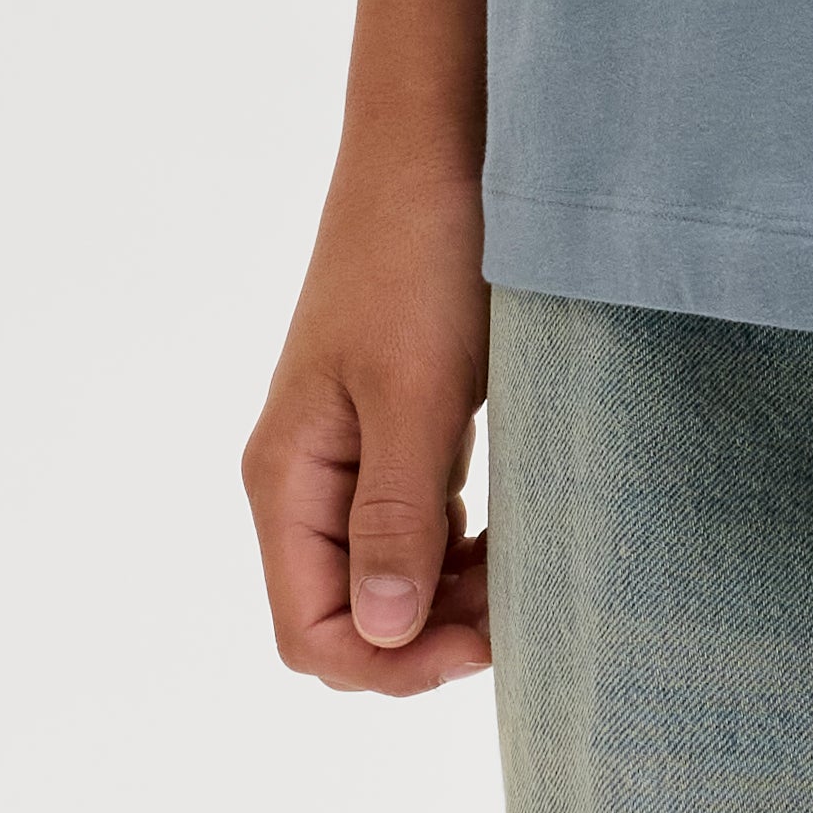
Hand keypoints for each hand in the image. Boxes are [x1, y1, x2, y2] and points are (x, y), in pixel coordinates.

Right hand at [241, 154, 493, 695]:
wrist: (437, 149)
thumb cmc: (421, 260)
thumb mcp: (414, 392)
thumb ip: (394, 515)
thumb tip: (378, 635)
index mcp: (285, 477)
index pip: (310, 633)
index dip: (390, 663)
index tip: (483, 644)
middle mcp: (304, 477)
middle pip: (346, 615)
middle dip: (426, 636)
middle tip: (520, 611)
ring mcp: (347, 452)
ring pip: (386, 576)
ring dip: (451, 595)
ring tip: (527, 571)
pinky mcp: (394, 426)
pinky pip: (416, 525)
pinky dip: (463, 548)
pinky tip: (514, 531)